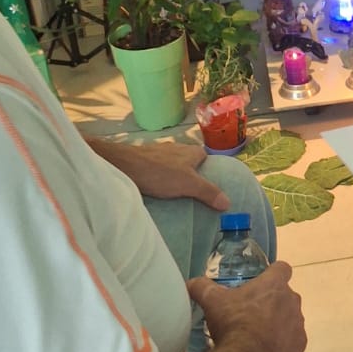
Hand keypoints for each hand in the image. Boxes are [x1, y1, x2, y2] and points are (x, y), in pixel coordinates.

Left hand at [92, 138, 229, 211]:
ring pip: (172, 163)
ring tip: (175, 192)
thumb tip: (228, 202)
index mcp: (191, 151)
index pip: (205, 157)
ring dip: (174, 174)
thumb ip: (208, 192)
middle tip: (193, 191)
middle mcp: (176, 148)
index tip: (209, 184)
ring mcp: (159, 152)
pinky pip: (158, 168)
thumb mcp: (188, 184)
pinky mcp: (145, 159)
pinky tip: (157, 187)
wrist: (124, 166)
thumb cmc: (159, 172)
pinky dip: (160, 176)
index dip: (208, 169)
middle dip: (191, 173)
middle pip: (189, 160)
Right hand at [187, 263, 306, 351]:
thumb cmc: (233, 322)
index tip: (263, 280)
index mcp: (274, 284)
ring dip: (279, 322)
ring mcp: (298, 324)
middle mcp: (292, 300)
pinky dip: (283, 343)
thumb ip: (202, 287)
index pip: (282, 268)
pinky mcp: (300, 345)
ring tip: (258, 335)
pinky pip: (293, 340)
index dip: (273, 273)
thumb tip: (191, 282)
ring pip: (291, 318)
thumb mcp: (212, 301)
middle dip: (272, 301)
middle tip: (252, 312)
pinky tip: (266, 350)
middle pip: (286, 295)